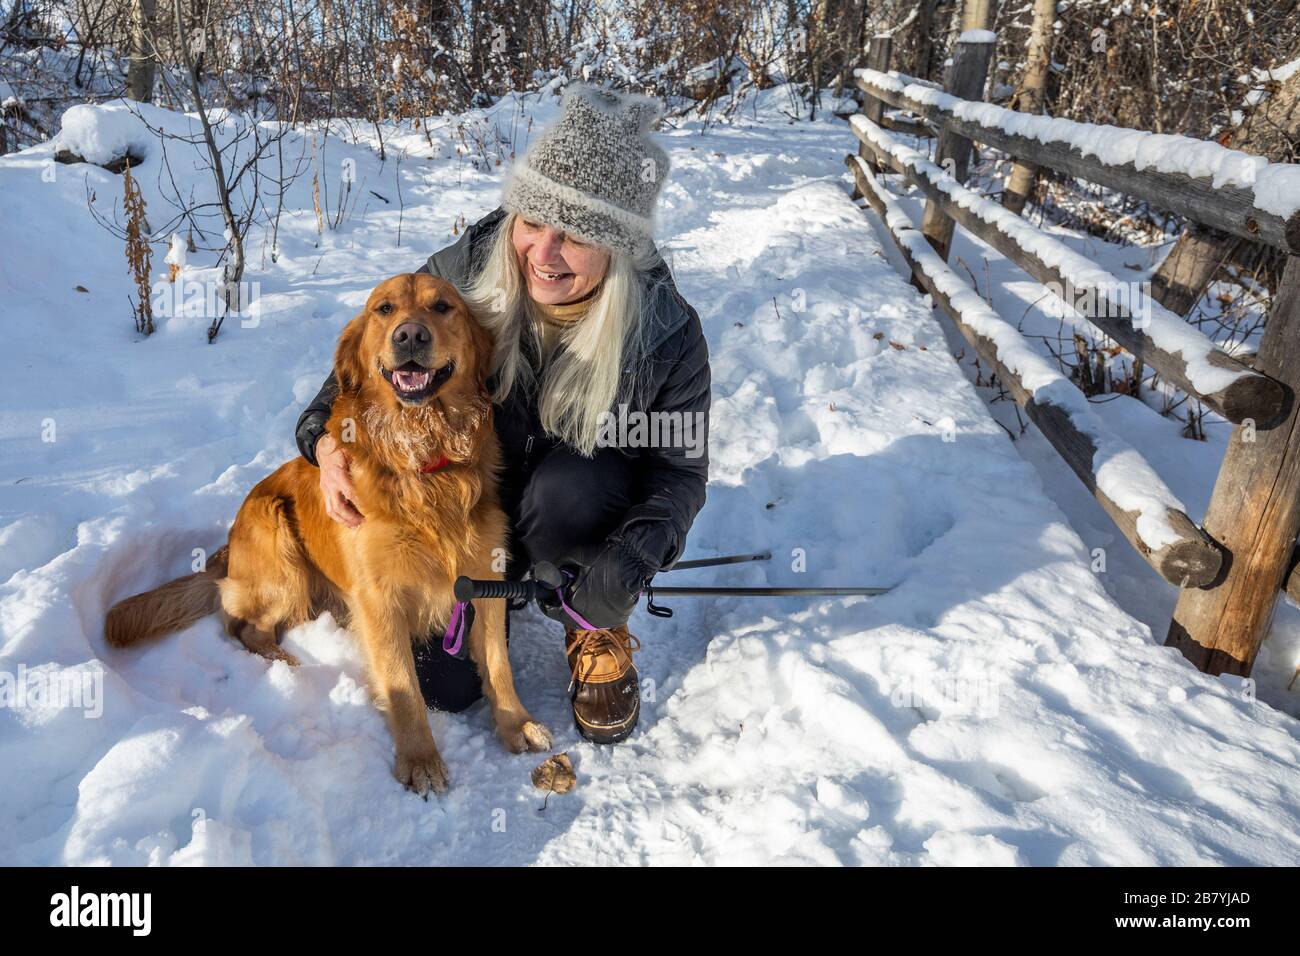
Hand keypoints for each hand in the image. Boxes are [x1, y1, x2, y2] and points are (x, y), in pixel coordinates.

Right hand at [317, 433, 364, 527]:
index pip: (350, 492)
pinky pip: (330, 508)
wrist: (324, 447)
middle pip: (339, 506)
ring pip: (332, 510)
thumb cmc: (344, 448)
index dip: (361, 503)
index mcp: (337, 472)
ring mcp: (326, 489)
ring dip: (345, 520)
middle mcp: (329, 483)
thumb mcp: (355, 452)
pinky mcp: (326, 492)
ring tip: (358, 526)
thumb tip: (390, 479)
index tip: (373, 510)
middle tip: (366, 522)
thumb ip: (370, 465)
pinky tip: (350, 523)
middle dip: (352, 516)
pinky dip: (340, 517)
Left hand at [537, 536, 656, 629]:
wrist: (634, 562)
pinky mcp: (617, 619)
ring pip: (585, 615)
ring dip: (581, 604)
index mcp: (573, 609)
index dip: (546, 599)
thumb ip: (557, 566)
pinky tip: (599, 592)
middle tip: (566, 588)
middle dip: (565, 601)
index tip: (546, 591)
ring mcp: (604, 622)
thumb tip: (546, 571)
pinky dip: (597, 606)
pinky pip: (601, 614)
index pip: (550, 611)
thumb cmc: (604, 559)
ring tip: (584, 589)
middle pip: (568, 614)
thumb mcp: (575, 557)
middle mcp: (587, 621)